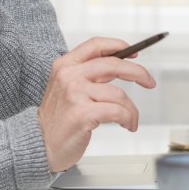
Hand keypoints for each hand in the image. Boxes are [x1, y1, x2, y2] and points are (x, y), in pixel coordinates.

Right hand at [37, 37, 157, 172]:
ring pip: (119, 94)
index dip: (119, 45)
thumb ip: (89, 75)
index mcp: (65, 65)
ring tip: (130, 119)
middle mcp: (69, 75)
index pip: (96, 45)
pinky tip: (127, 124)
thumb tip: (120, 67)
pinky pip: (117, 111)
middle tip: (149, 82)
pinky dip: (128, 119)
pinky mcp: (82, 113)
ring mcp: (74, 93)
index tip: (135, 54)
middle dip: (137, 73)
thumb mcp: (67, 88)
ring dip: (132, 109)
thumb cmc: (57, 119)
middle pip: (113, 64)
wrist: (39, 144)